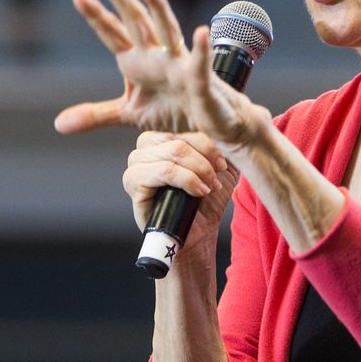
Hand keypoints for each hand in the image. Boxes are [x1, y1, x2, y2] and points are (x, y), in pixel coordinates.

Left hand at [54, 0, 266, 146]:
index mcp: (137, 61)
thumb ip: (96, 115)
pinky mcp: (200, 81)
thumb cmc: (176, 109)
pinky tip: (200, 32)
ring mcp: (179, 65)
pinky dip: (200, 49)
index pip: (113, 34)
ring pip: (167, 31)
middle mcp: (157, 56)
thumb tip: (59, 124)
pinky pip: (199, 64)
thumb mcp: (130, 114)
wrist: (214, 122)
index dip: (96, 15)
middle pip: (136, 22)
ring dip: (157, 8)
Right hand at [124, 131, 238, 254]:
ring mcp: (136, 165)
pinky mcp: (133, 184)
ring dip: (197, 170)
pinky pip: (162, 170)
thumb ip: (223, 144)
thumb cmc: (207, 200)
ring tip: (209, 186)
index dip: (208, 143)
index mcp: (163, 139)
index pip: (185, 127)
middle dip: (204, 157)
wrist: (198, 234)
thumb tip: (226, 128)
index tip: (224, 162)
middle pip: (178, 138)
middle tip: (217, 175)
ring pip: (172, 153)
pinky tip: (199, 192)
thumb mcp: (222, 167)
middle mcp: (145, 149)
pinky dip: (186, 179)